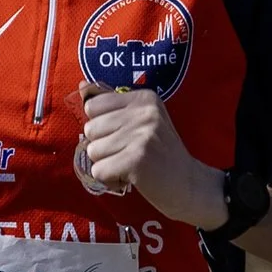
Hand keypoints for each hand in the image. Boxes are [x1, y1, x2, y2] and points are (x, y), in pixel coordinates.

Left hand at [76, 86, 226, 226]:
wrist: (190, 185)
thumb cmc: (161, 154)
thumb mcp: (142, 120)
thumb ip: (112, 103)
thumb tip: (81, 86)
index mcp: (144, 98)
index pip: (93, 106)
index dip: (101, 126)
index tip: (123, 137)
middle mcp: (144, 112)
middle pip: (90, 129)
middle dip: (103, 147)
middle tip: (128, 154)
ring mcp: (141, 135)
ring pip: (92, 151)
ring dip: (107, 164)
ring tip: (130, 166)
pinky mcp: (137, 160)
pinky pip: (99, 171)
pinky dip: (109, 180)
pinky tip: (129, 178)